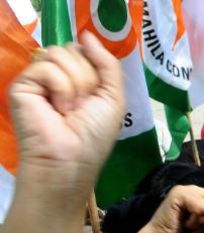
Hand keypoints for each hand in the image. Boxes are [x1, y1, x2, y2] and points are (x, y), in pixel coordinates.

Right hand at [9, 34, 123, 182]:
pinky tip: (56, 109)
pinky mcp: (22, 84)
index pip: (84, 51)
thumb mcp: (113, 97)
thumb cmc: (94, 135)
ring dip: (75, 85)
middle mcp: (56, 75)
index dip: (95, 68)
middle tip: (82, 106)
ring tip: (69, 109)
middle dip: (87, 78)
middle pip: (73, 50)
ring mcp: (38, 79)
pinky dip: (60, 88)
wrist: (71, 158)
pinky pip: (46, 67)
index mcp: (77, 78)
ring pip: (60, 54)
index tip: (96, 94)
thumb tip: (87, 34)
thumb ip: (107, 64)